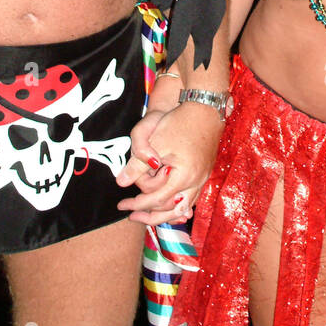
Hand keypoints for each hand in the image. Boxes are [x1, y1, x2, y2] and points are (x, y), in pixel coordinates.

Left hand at [115, 102, 224, 225]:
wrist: (205, 109)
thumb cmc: (179, 123)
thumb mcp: (155, 143)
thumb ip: (137, 165)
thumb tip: (121, 183)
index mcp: (183, 177)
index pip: (157, 200)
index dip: (137, 205)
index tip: (122, 205)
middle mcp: (196, 182)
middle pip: (172, 211)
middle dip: (151, 216)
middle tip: (132, 216)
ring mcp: (203, 179)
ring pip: (183, 207)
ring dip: (165, 212)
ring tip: (147, 214)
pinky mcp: (204, 173)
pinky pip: (190, 197)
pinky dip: (177, 203)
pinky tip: (167, 203)